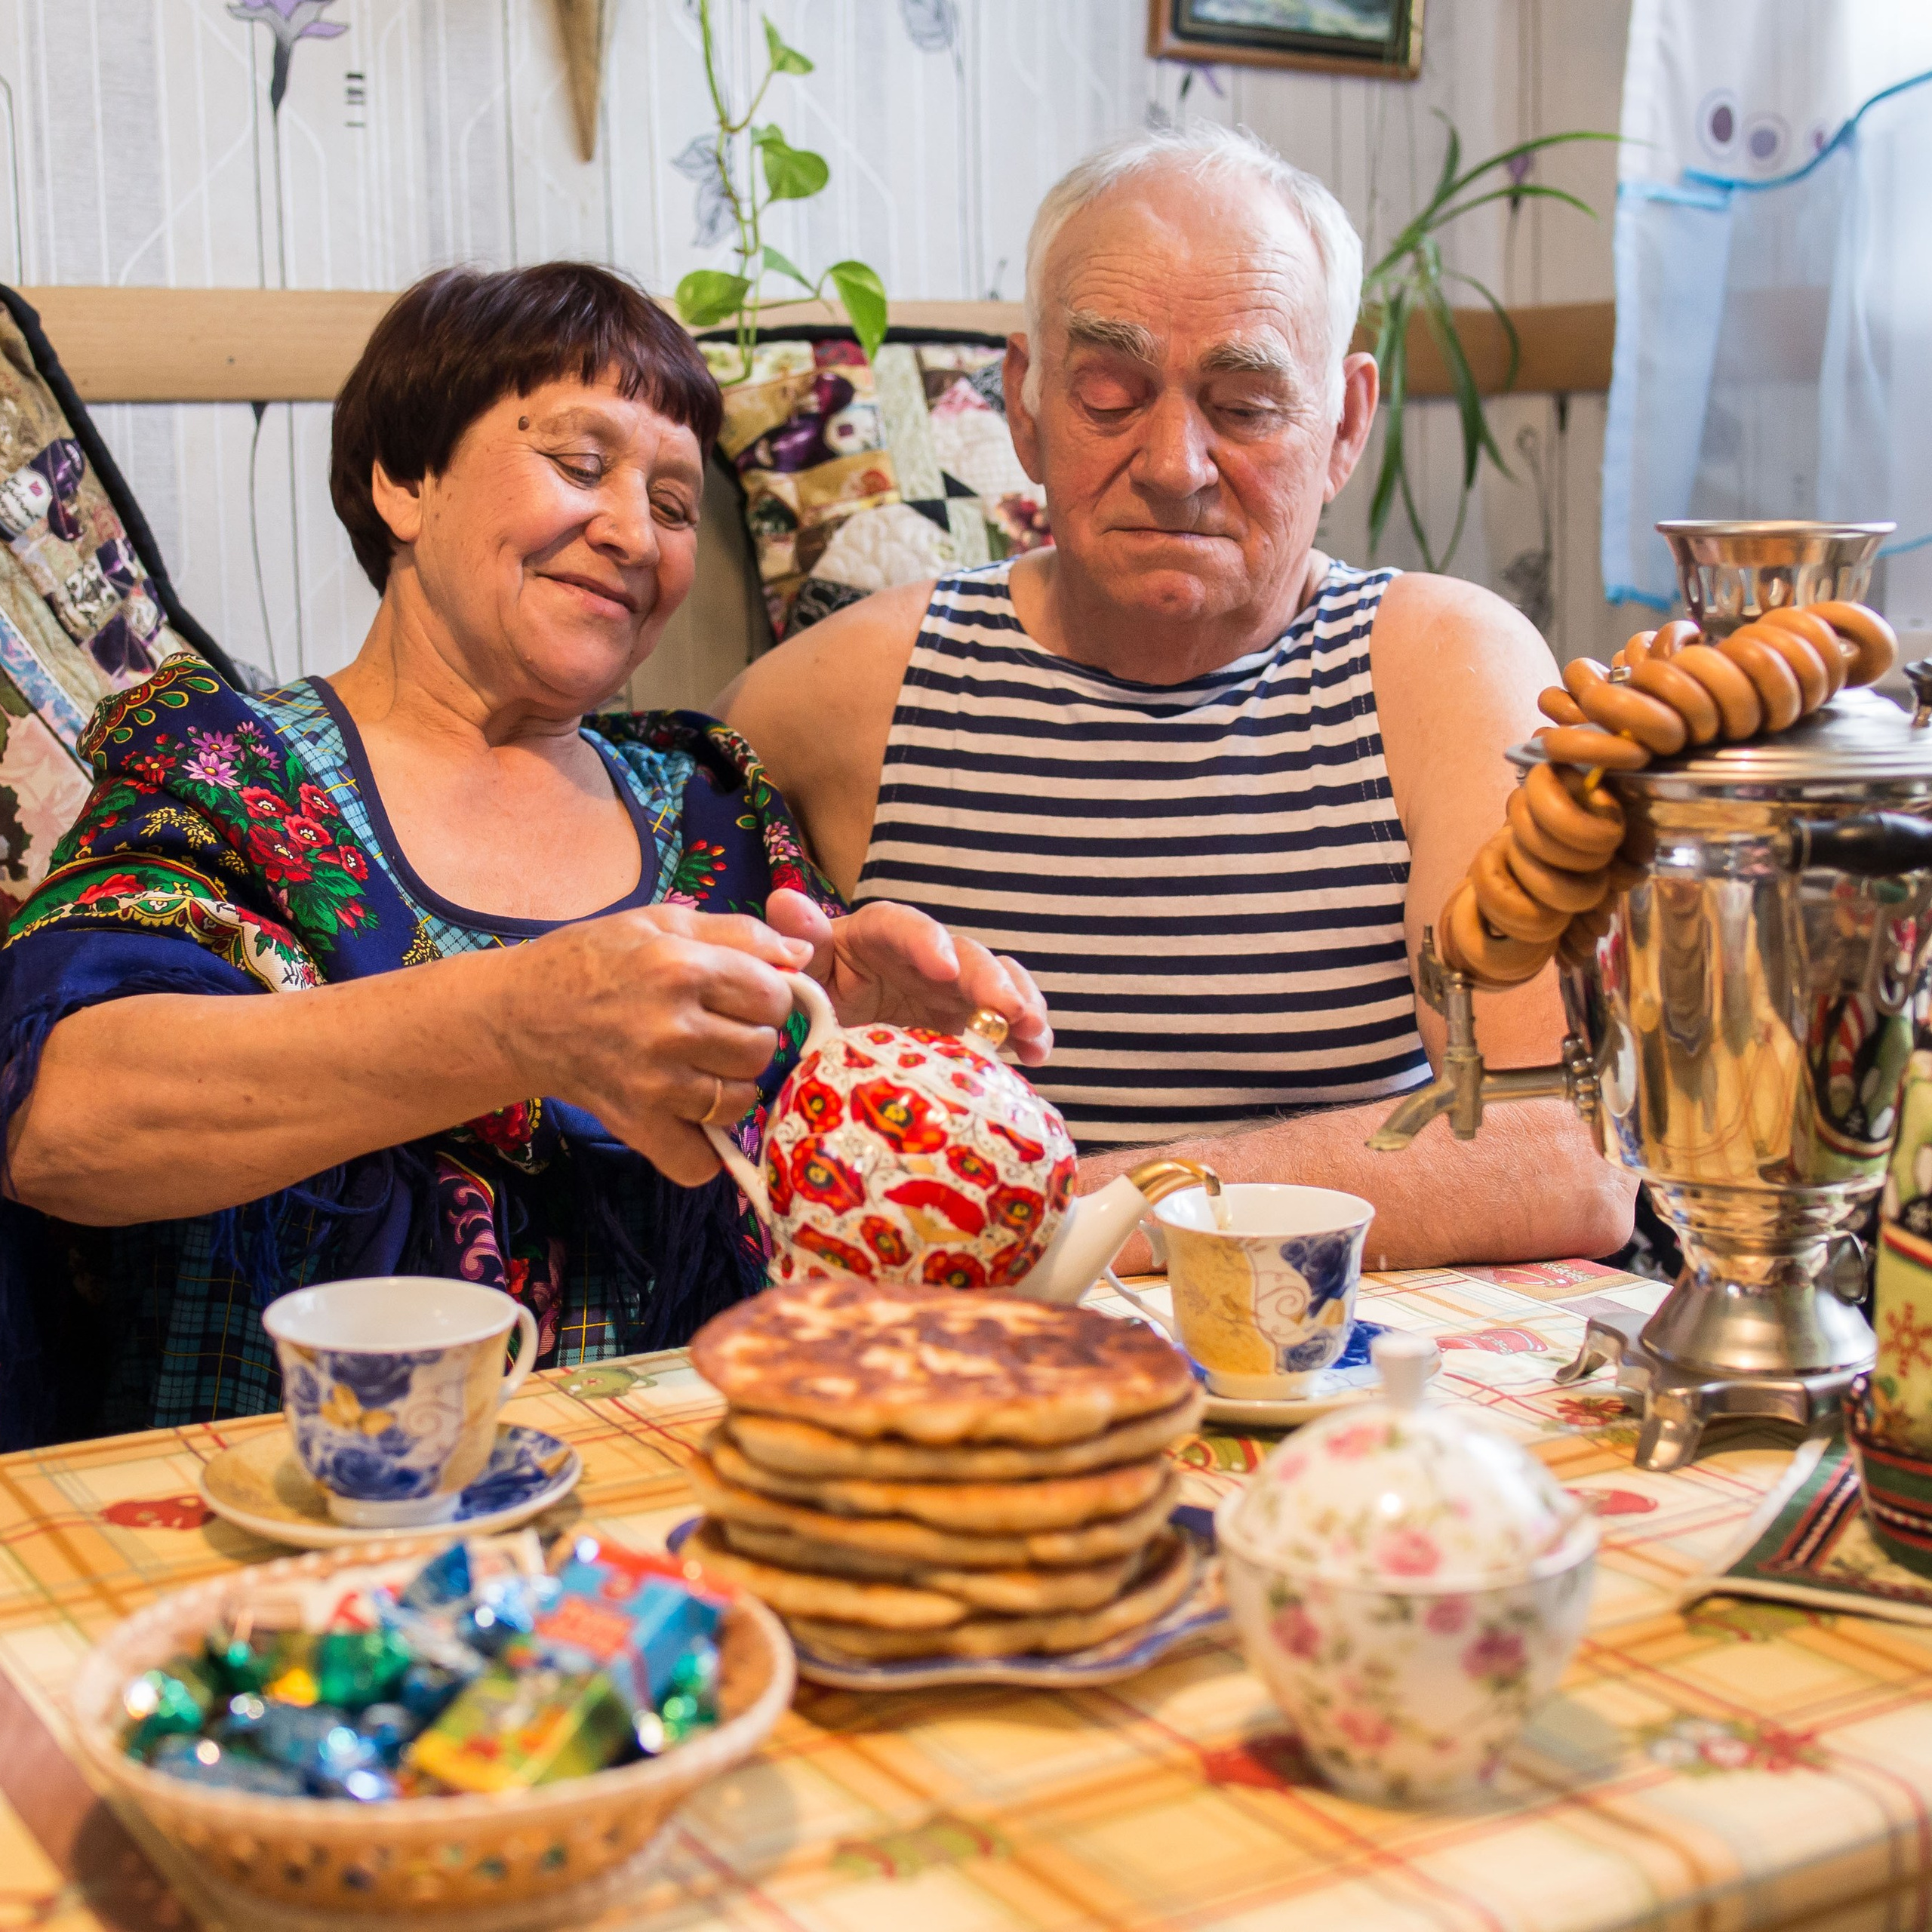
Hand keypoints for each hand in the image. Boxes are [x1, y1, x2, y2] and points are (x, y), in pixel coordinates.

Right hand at [506, 905, 809, 1184]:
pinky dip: (702, 1149)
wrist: (519, 1014)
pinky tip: (689, 1118)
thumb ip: (740, 934)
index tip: (741, 997)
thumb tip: (803, 956)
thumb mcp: (662, 924)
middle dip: (750, 1040)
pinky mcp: (635, 1126)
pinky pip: (699, 1161)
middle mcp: (671, 1027)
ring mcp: (654, 1083)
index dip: (766, 997)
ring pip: (740, 1101)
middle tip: (718, 1032)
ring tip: (701, 1068)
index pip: (774, 996)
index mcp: (681, 968)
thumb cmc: (593, 959)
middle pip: (762, 1050)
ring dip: (730, 1088)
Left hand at [764, 888, 1052, 1065]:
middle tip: (1009, 1009)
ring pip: (996, 983)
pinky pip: (1006, 1019)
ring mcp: (954, 987)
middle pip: (965, 955)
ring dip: (1020, 1003)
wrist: (831, 1032)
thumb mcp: (808, 967)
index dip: (927, 943)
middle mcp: (927, 955)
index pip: (904, 926)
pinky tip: (1038, 1053)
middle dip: (990, 980)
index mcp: (881, 935)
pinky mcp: (971, 1019)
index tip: (943, 968)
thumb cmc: (820, 990)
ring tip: (1035, 1032)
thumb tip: (785, 902)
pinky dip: (1027, 1032)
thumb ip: (802, 939)